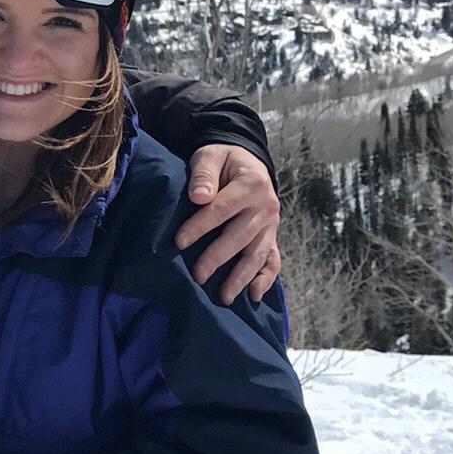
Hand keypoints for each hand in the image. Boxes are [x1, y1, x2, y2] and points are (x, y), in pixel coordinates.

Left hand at [175, 144, 281, 304]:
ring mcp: (271, 225)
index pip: (221, 209)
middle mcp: (266, 207)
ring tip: (224, 297)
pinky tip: (254, 296)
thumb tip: (199, 196)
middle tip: (198, 276)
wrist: (248, 162)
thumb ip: (204, 173)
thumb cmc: (223, 161)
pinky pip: (273, 260)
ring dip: (241, 277)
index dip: (200, 226)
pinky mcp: (271, 236)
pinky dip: (266, 279)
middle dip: (218, 258)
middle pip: (239, 236)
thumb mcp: (211, 155)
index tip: (179, 242)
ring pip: (256, 254)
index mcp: (251, 184)